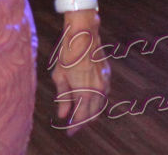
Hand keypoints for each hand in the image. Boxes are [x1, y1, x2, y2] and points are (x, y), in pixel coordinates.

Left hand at [49, 12, 110, 133]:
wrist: (83, 35)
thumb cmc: (68, 53)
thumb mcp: (59, 75)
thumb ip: (63, 97)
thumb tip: (63, 115)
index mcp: (84, 91)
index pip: (81, 116)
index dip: (75, 126)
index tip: (69, 131)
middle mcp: (98, 90)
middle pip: (92, 114)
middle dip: (83, 122)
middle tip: (74, 127)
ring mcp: (105, 83)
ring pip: (100, 106)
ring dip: (91, 113)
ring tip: (80, 116)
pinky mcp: (108, 77)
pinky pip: (103, 96)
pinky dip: (96, 103)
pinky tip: (88, 102)